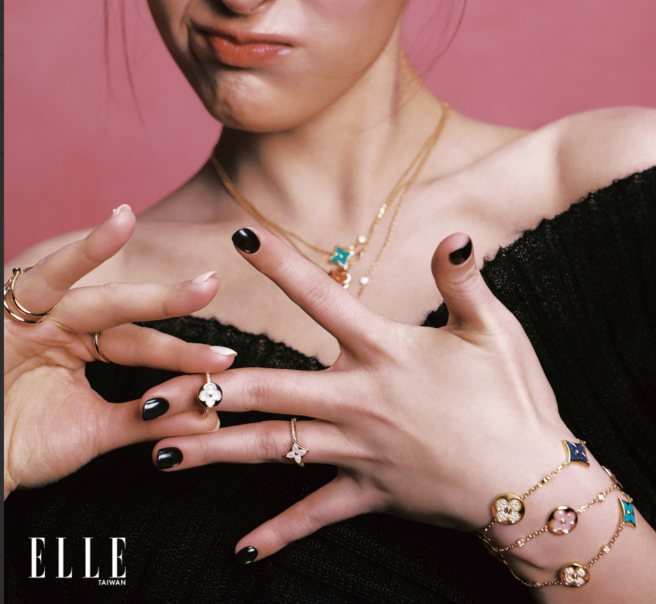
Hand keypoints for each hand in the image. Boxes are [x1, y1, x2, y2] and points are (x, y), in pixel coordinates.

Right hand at [3, 205, 237, 499]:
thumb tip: (210, 417)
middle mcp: (62, 323)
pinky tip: (120, 220)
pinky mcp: (9, 309)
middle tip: (211, 283)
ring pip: (81, 280)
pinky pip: (49, 276)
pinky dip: (86, 251)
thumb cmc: (21, 446)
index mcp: (83, 345)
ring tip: (142, 221)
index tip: (223, 360)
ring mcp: (33, 314)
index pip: (140, 342)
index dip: (182, 351)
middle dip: (167, 298)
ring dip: (112, 248)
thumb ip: (146, 420)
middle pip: (121, 307)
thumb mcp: (93, 433)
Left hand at [145, 226, 573, 561]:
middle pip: (267, 390)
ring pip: (271, 451)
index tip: (240, 238)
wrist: (530, 484)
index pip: (321, 299)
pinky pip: (314, 515)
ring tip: (160, 454)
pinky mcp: (367, 492)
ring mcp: (356, 451)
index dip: (281, 265)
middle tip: (149, 389)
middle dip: (206, 389)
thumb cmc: (512, 399)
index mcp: (383, 352)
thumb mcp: (494, 331)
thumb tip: (453, 233)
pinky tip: (239, 549)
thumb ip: (464, 282)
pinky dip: (279, 532)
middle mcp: (357, 400)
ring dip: (213, 452)